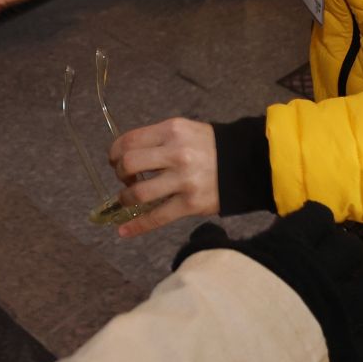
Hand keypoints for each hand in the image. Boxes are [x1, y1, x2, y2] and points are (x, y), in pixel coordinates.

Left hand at [108, 117, 218, 236]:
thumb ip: (158, 140)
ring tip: (128, 199)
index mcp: (172, 131)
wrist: (248, 164)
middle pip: (129, 164)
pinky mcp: (191, 204)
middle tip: (125, 179)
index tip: (115, 161)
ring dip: (125, 198)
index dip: (115, 153)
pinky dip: (136, 226)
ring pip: (139, 193)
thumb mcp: (185, 131)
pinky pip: (157, 217)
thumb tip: (127, 155)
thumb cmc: (210, 147)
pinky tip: (123, 231)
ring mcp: (184, 180)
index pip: (129, 140)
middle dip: (119, 174)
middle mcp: (176, 153)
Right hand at [172, 204, 362, 361]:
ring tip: (346, 306)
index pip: (319, 217)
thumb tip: (211, 233)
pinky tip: (343, 355)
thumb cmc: (212, 298)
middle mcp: (323, 273)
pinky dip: (358, 353)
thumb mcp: (203, 258)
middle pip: (354, 249)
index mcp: (292, 246)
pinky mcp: (346, 351)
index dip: (314, 222)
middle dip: (344, 256)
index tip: (304, 232)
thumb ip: (212, 243)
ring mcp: (340, 312)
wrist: (227, 349)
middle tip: (328, 268)